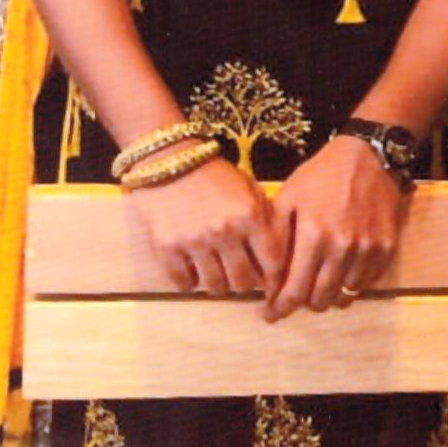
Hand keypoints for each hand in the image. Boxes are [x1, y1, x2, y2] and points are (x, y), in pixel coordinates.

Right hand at [129, 142, 285, 296]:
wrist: (168, 160)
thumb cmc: (213, 176)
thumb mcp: (249, 189)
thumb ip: (266, 220)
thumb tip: (279, 258)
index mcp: (250, 215)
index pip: (272, 264)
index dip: (273, 278)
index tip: (269, 283)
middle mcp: (224, 231)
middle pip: (243, 282)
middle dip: (244, 282)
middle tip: (239, 275)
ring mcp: (195, 240)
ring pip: (215, 286)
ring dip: (218, 283)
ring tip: (216, 271)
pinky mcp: (167, 247)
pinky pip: (184, 283)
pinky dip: (190, 281)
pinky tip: (192, 268)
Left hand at [263, 136, 408, 321]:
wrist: (369, 157)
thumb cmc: (323, 175)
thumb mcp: (289, 197)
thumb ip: (276, 237)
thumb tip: (266, 276)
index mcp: (314, 235)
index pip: (295, 290)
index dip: (280, 308)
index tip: (270, 315)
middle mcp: (342, 247)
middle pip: (320, 299)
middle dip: (303, 304)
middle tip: (294, 298)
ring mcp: (367, 250)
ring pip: (344, 296)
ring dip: (328, 296)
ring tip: (317, 286)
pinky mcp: (386, 249)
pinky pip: (365, 284)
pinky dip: (350, 285)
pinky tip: (340, 272)